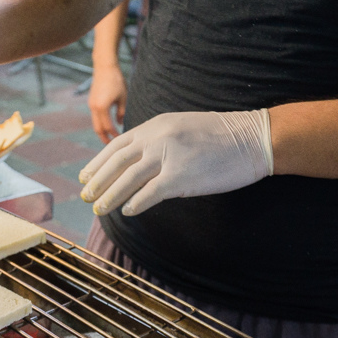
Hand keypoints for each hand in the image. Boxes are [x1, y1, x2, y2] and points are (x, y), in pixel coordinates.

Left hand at [79, 109, 273, 215]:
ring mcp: (168, 156)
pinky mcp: (180, 176)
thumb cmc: (222, 137)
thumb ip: (158, 141)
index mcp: (156, 125)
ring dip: (109, 196)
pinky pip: (149, 193)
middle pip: (116, 162)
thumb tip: (139, 162)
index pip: (117, 145)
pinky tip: (127, 211)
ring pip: (127, 179)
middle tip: (85, 196)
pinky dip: (135, 203)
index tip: (85, 176)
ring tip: (99, 209)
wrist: (253, 138)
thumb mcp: (183, 128)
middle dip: (97, 181)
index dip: (97, 162)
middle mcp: (157, 138)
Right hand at [88, 64, 126, 143]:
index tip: (120, 139)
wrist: (104, 67)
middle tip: (111, 146)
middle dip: (104, 138)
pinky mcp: (92, 102)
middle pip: (97, 129)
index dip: (114, 134)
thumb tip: (120, 123)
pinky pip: (95, 117)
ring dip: (102, 131)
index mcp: (102, 107)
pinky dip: (100, 123)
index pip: (108, 127)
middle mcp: (94, 108)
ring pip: (95, 123)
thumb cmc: (116, 80)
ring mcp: (91, 105)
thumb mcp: (123, 97)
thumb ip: (122, 112)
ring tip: (109, 138)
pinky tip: (107, 126)